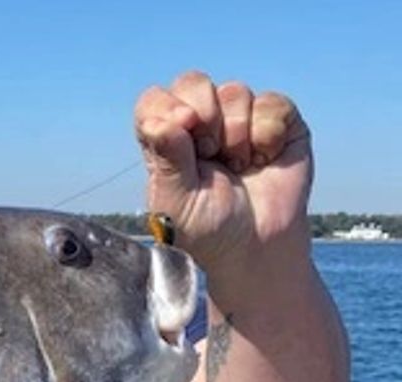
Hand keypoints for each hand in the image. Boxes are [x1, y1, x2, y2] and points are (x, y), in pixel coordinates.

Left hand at [134, 70, 312, 272]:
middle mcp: (199, 122)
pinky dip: (267, 135)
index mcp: (165, 138)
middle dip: (204, 116)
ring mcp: (239, 118)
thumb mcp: (175, 201)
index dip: (166, 106)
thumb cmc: (207, 229)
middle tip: (210, 155)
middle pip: (193, 82)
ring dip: (236, 135)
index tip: (182, 127)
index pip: (154, 100)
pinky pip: (272, 103)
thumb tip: (159, 121)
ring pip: (234, 91)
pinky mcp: (278, 121)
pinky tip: (263, 160)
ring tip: (237, 167)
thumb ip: (166, 159)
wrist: (254, 248)